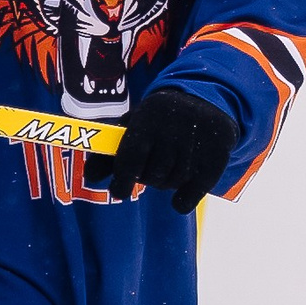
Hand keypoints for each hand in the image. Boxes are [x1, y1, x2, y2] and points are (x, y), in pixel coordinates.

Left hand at [85, 87, 236, 213]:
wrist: (206, 104)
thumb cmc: (159, 122)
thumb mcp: (134, 127)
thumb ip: (110, 153)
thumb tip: (89, 177)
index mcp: (149, 116)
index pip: (131, 157)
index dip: (121, 180)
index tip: (118, 192)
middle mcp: (175, 127)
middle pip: (151, 175)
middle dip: (146, 177)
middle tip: (152, 167)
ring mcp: (198, 141)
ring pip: (171, 184)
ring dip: (166, 183)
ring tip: (170, 165)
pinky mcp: (217, 156)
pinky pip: (191, 194)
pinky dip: (182, 200)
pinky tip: (180, 195)